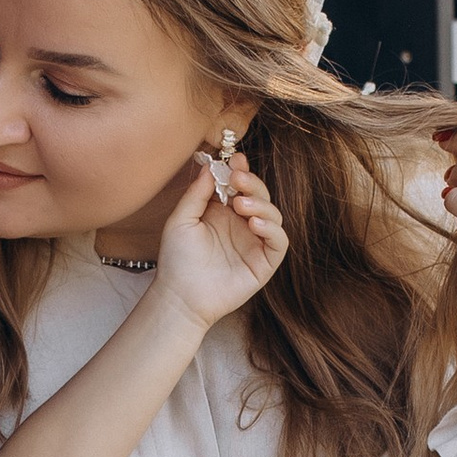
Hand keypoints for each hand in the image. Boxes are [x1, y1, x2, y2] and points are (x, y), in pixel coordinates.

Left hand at [148, 148, 287, 333]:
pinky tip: (254, 225)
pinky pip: (279, 241)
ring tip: (240, 205)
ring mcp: (255, 242)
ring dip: (261, 204)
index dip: (241, 170)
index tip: (235, 159)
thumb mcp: (181, 220)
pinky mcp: (265, 262)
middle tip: (237, 178)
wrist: (180, 296)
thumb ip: (197, 193)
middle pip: (260, 195)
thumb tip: (211, 166)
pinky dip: (272, 229)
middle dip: (252, 183)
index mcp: (223, 211)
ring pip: (273, 214)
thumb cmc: (177, 260)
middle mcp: (242, 224)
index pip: (240, 185)